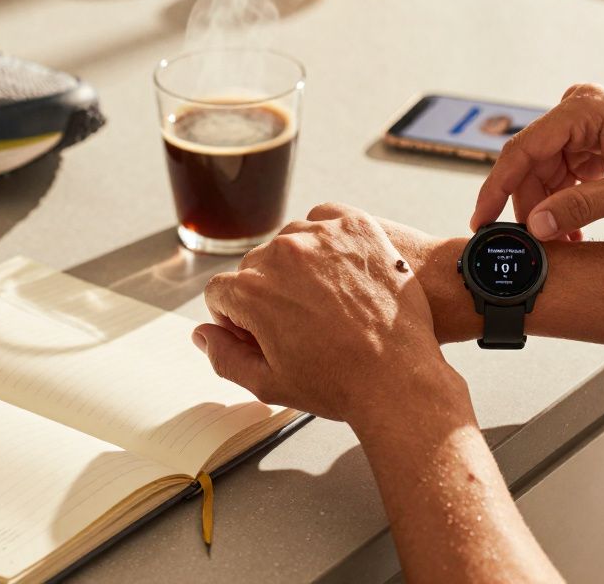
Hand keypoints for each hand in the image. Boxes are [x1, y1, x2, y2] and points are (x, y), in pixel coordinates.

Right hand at [195, 202, 465, 423]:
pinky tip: (344, 272)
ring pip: (289, 242)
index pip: (221, 291)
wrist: (401, 374)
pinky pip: (325, 220)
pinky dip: (329, 240)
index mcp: (251, 291)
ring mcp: (320, 236)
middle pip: (255, 266)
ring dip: (298, 264)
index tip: (262, 331)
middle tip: (300, 323)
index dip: (237, 318)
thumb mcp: (268, 383)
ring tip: (328, 300)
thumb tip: (203, 334)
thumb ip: (223, 356)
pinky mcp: (355, 225)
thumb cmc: (339, 382)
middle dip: (268, 292)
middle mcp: (280, 255)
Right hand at [472, 84, 603, 238]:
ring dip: (547, 209)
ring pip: (544, 174)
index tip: (481, 220)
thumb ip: (581, 206)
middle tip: (533, 244)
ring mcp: (588, 127)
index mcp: (586, 108)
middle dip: (529, 206)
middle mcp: (582, 111)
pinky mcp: (596, 145)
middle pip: (530, 164)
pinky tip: (572, 229)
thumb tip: (537, 224)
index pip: (522, 149)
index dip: (496, 188)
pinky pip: (563, 176)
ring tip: (561, 242)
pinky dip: (563, 204)